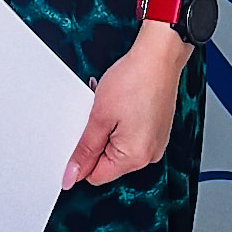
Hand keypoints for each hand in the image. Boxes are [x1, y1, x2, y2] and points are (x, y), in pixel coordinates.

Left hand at [62, 24, 186, 188]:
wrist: (160, 54)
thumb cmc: (135, 79)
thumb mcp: (99, 116)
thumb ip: (84, 149)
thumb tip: (72, 176)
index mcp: (135, 158)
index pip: (96, 175)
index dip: (83, 156)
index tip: (81, 134)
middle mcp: (149, 155)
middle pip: (109, 162)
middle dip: (98, 140)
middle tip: (100, 113)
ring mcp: (156, 142)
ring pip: (119, 148)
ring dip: (111, 130)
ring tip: (114, 105)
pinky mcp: (158, 130)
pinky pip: (132, 136)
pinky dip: (123, 124)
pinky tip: (124, 104)